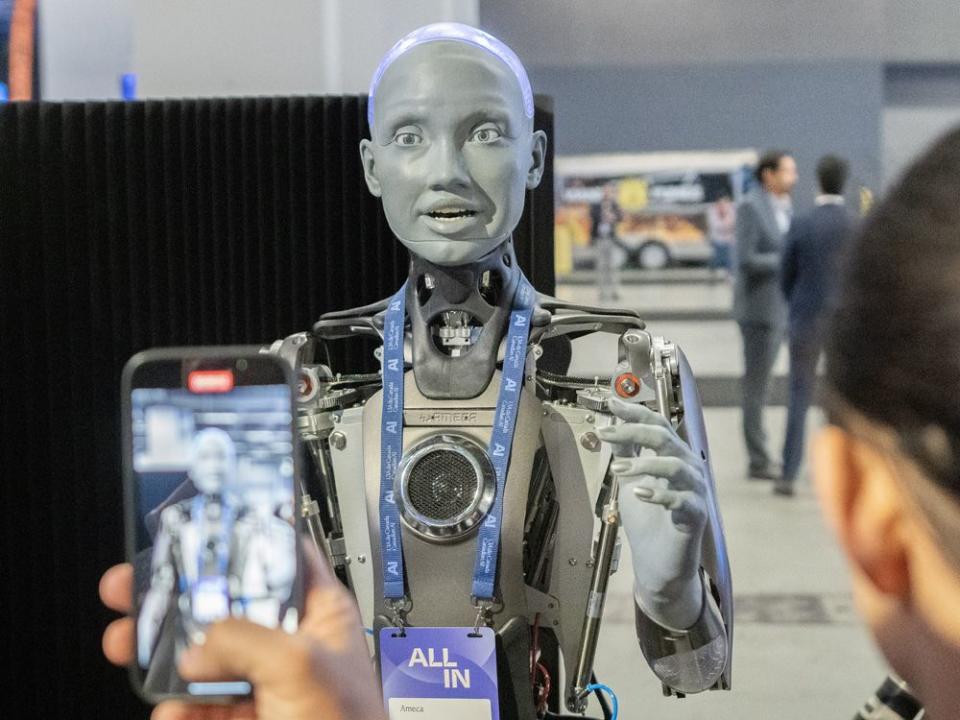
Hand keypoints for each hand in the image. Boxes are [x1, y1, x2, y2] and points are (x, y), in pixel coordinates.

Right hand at [100, 547, 385, 719]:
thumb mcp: (300, 665)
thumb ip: (246, 638)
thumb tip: (201, 643)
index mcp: (320, 612)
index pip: (281, 557)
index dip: (240, 540)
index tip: (196, 531)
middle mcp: (291, 642)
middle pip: (227, 605)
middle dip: (179, 598)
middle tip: (137, 586)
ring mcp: (265, 682)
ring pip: (205, 656)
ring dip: (164, 654)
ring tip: (128, 644)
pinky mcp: (244, 718)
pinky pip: (198, 704)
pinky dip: (177, 706)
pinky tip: (170, 710)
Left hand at [597, 398, 707, 629]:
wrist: (657, 563)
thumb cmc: (646, 521)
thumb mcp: (629, 481)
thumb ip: (625, 453)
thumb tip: (609, 426)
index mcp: (672, 455)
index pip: (657, 423)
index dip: (634, 411)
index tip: (611, 403)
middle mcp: (687, 467)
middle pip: (664, 437)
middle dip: (633, 431)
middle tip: (605, 433)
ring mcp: (695, 491)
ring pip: (675, 465)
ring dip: (643, 462)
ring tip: (617, 469)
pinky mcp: (696, 515)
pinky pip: (682, 499)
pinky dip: (660, 494)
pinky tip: (639, 494)